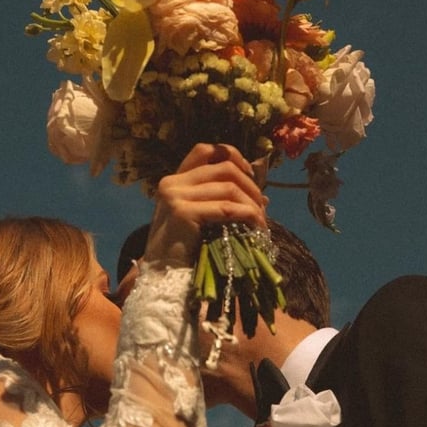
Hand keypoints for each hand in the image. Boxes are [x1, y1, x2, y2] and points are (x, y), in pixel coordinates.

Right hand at [144, 144, 266, 267]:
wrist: (163, 276)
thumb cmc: (185, 250)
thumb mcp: (202, 217)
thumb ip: (221, 200)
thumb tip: (263, 197)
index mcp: (174, 180)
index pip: (204, 150)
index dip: (231, 155)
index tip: (249, 174)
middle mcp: (172, 183)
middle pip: (223, 167)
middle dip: (250, 185)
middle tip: (262, 206)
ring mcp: (175, 197)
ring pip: (228, 187)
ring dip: (252, 203)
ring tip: (261, 220)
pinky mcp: (183, 213)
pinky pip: (226, 208)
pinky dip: (246, 214)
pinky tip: (255, 225)